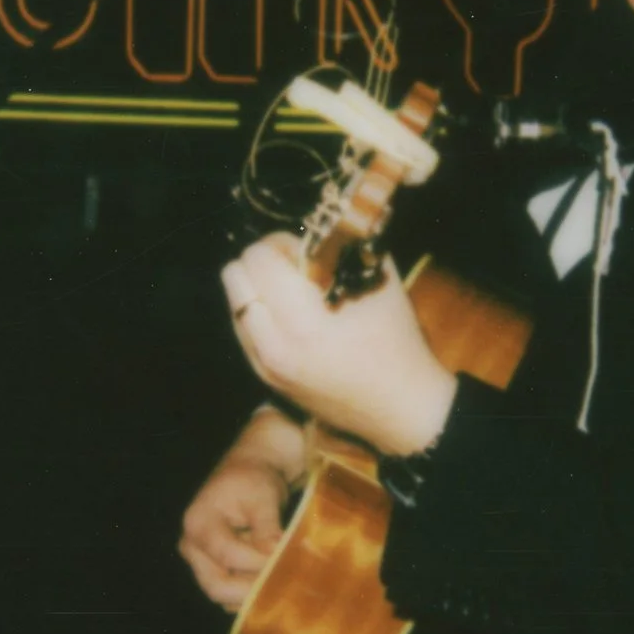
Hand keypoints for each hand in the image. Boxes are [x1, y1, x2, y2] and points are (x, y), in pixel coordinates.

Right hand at [178, 406, 307, 610]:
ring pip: (224, 597)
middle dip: (253, 590)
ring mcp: (200, 564)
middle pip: (217, 587)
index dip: (259, 563)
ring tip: (282, 581)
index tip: (288, 562)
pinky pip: (231, 597)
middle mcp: (192, 548)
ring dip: (254, 594)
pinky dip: (251, 596)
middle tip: (285, 585)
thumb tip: (274, 555)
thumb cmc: (254, 481)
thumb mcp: (263, 496)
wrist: (248, 476)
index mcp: (198, 524)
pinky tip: (273, 583)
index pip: (229, 556)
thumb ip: (267, 527)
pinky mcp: (214, 573)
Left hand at [221, 234, 458, 458]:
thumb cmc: (397, 341)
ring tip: (292, 294)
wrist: (399, 406)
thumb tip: (316, 227)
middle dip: (264, 262)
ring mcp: (264, 366)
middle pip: (234, 275)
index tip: (307, 251)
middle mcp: (273, 346)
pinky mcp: (263, 378)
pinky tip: (290, 317)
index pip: (259, 258)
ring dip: (258, 287)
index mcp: (303, 324)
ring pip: (233, 302)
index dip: (282, 244)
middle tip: (295, 268)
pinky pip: (242, 329)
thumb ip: (342, 247)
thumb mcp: (378, 282)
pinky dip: (259, 313)